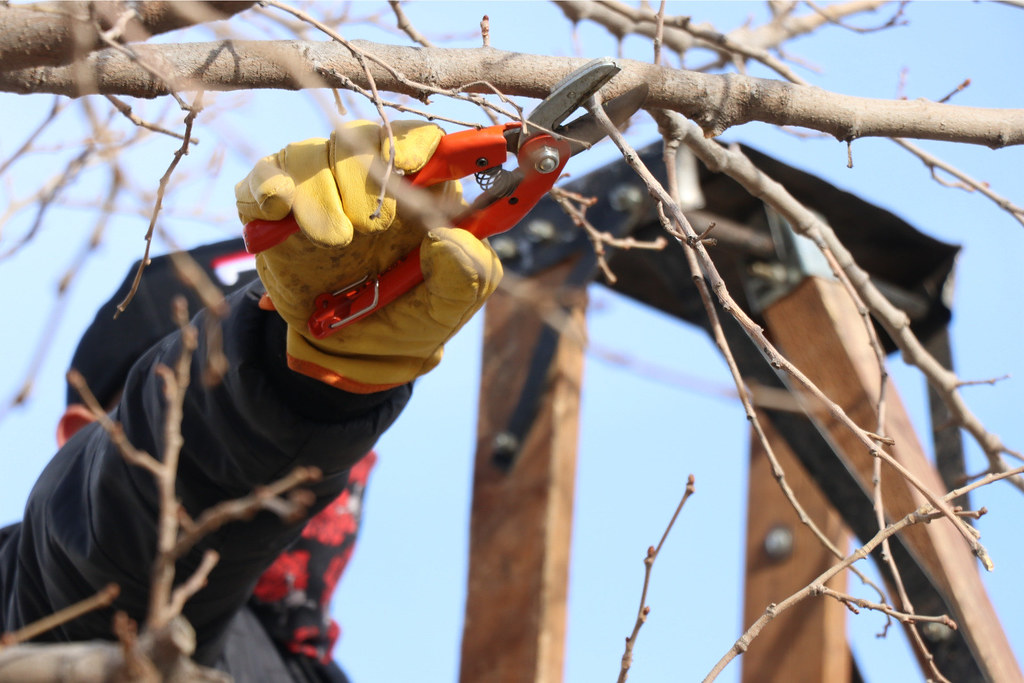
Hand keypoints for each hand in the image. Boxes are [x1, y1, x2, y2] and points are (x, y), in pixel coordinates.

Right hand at [235, 120, 502, 392]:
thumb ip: (466, 275)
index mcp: (420, 193)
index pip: (419, 139)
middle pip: (360, 138)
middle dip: (363, 176)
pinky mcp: (276, 213)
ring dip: (319, 190)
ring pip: (309, 153)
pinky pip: (263, 179)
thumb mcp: (449, 306)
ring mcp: (320, 192)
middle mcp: (369, 182)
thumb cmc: (409, 319)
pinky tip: (277, 212)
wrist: (353, 356)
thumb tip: (449, 237)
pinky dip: (266, 188)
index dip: (414, 141)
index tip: (410, 165)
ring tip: (335, 239)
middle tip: (366, 227)